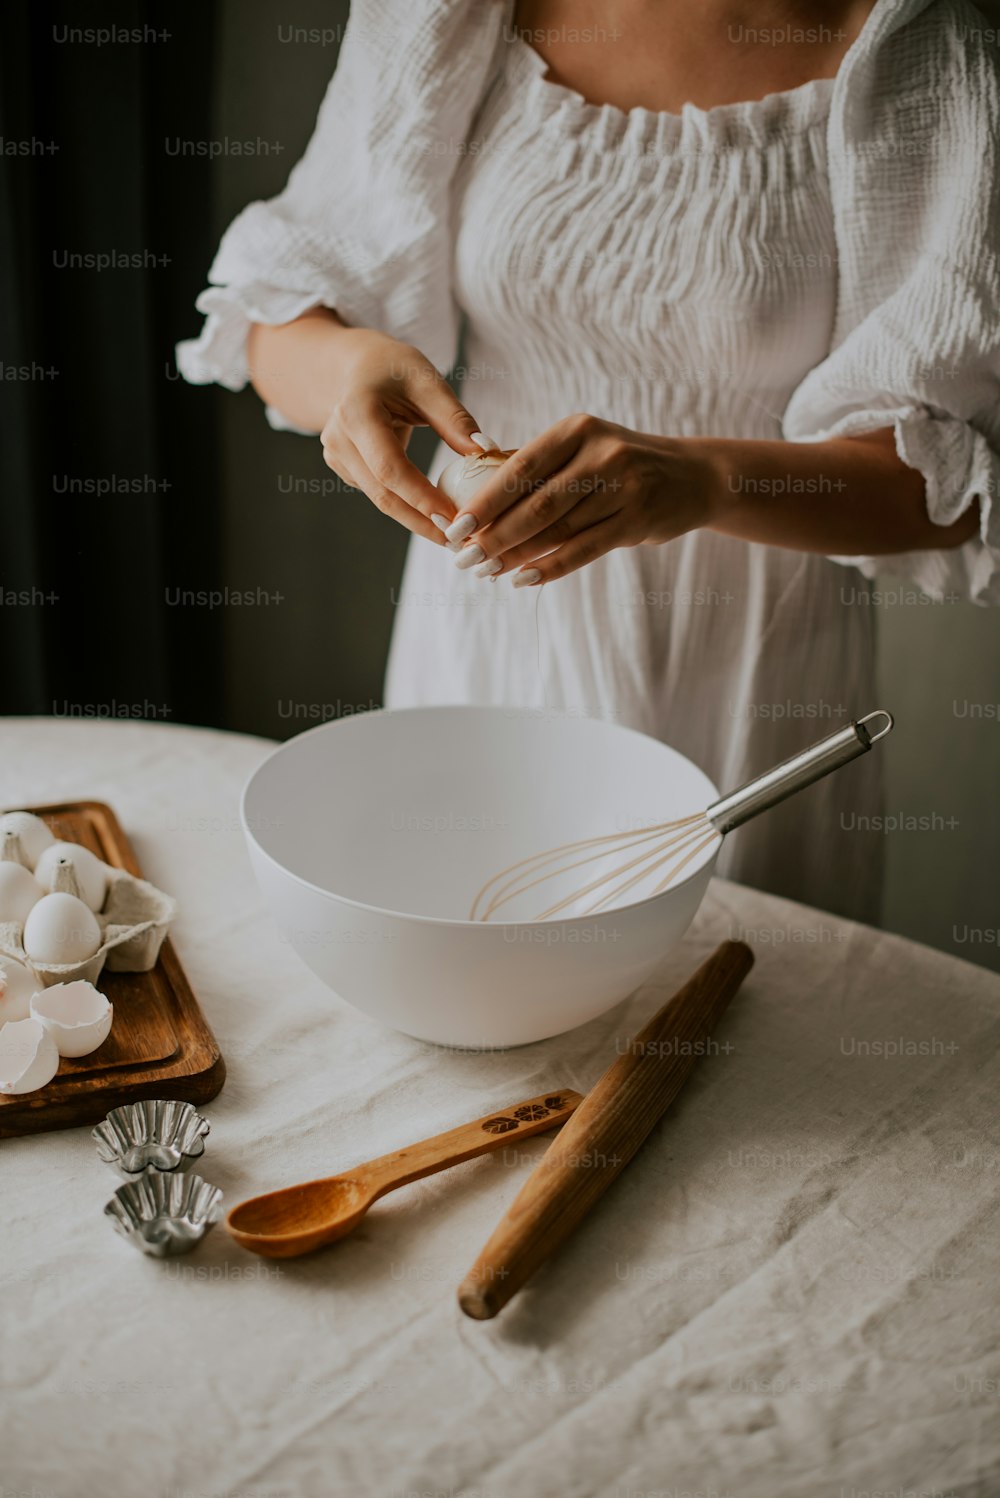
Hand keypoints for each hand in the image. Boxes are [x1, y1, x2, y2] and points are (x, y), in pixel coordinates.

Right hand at [319, 326, 486, 543]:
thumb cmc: (394, 368)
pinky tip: (435, 517)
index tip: (455, 519)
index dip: (422, 498)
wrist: (353, 367)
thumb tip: (485, 451)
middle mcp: (339, 439)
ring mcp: (337, 457)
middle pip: (384, 494)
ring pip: (382, 500)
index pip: (390, 468)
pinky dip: (408, 507)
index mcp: (357, 413)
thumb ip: (454, 418)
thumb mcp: (426, 380)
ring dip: (418, 520)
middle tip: (461, 543)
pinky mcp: (344, 468)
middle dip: (423, 522)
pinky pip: (380, 493)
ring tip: (454, 535)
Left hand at [447, 414, 724, 583]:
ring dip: (516, 556)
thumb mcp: (583, 447)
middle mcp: (601, 454)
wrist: (693, 477)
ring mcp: (622, 488)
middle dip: (494, 536)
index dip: (484, 501)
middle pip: (535, 504)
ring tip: (487, 571)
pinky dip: (550, 568)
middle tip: (464, 559)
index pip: (519, 468)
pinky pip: (583, 551)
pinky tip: (523, 579)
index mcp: (577, 430)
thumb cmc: (621, 463)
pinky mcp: (636, 521)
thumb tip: (471, 484)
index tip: (455, 526)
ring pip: (556, 531)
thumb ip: (535, 463)